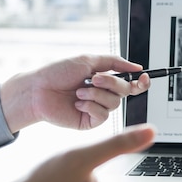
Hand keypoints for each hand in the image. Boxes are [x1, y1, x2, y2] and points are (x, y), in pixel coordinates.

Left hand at [0, 54, 151, 131]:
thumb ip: (115, 62)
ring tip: (78, 92)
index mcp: (105, 80)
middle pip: (125, 92)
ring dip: (96, 94)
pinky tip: (77, 103)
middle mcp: (103, 95)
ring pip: (114, 103)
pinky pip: (103, 115)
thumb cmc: (57, 73)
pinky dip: (91, 106)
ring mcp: (98, 109)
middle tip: (93, 79)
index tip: (144, 77)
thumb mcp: (88, 60)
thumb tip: (136, 67)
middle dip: (110, 83)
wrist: (38, 90)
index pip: (130, 84)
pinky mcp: (91, 121)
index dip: (140, 82)